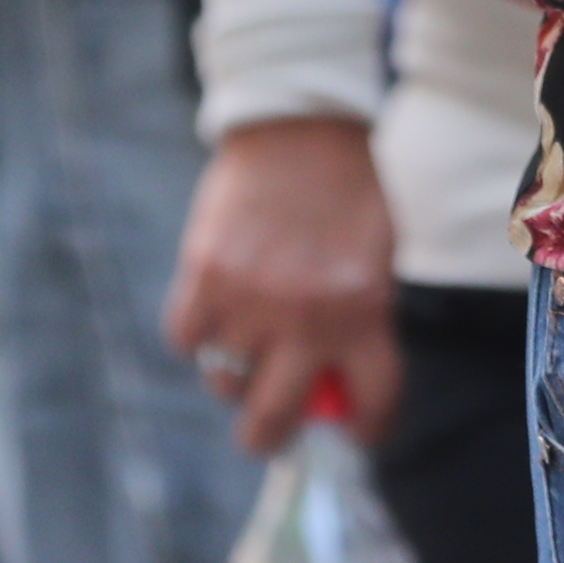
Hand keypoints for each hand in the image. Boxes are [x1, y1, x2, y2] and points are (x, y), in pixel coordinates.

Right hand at [162, 113, 400, 457]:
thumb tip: (335, 383)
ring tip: (243, 352)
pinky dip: (195, 337)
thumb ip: (360, 322)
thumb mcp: (378, 260)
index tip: (352, 432)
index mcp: (364, 314)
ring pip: (224, 383)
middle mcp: (306, 320)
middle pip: (273, 420)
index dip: (363, 429)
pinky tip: (213, 317)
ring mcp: (250, 301)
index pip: (371, 403)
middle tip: (269, 429)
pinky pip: (185, 340)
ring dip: (232, 377)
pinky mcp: (204, 275)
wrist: (302, 127)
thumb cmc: (349, 193)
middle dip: (270, 436)